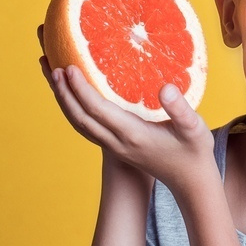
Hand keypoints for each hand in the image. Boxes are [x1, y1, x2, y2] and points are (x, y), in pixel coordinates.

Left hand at [37, 25, 214, 187]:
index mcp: (133, 135)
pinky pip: (87, 126)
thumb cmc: (194, 153)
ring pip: (79, 123)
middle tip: (50, 63)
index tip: (68, 66)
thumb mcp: (195, 129)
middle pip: (79, 117)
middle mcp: (118, 142)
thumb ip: (181, 109)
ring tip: (51, 74)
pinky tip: (73, 95)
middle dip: (62, 91)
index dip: (81, 89)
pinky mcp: (116, 146)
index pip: (98, 110)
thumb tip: (165, 88)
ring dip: (63, 100)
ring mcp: (114, 146)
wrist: (190, 182)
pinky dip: (74, 109)